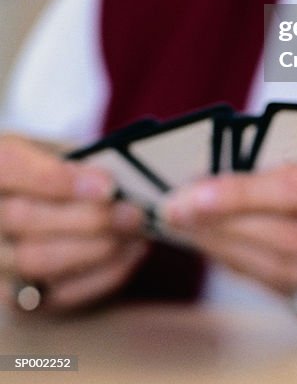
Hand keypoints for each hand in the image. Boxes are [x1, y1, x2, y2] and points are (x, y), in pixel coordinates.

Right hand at [0, 134, 147, 310]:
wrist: (29, 202)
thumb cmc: (48, 169)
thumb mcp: (53, 149)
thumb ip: (77, 158)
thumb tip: (119, 178)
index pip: (10, 167)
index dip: (58, 179)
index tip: (107, 186)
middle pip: (24, 219)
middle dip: (87, 218)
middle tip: (133, 213)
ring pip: (36, 261)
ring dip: (95, 249)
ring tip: (136, 233)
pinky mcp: (12, 296)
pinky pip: (53, 295)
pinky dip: (99, 276)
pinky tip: (129, 254)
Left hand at [161, 159, 296, 332]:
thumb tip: (246, 154)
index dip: (242, 188)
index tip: (191, 186)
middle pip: (288, 236)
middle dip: (221, 222)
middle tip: (172, 208)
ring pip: (284, 271)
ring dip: (227, 248)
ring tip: (188, 226)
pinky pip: (295, 294)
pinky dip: (253, 269)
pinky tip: (224, 250)